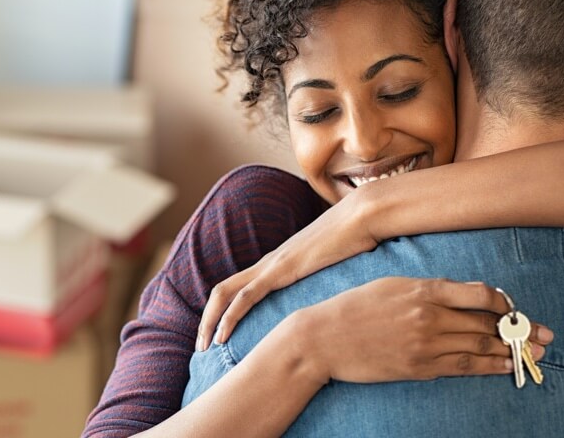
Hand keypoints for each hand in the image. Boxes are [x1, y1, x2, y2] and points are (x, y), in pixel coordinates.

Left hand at [198, 196, 378, 351]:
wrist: (362, 216)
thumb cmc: (355, 240)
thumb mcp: (336, 267)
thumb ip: (327, 281)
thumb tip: (336, 300)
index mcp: (277, 263)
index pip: (238, 288)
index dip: (222, 311)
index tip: (218, 336)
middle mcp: (268, 263)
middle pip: (222, 290)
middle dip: (206, 319)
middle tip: (200, 346)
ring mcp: (272, 265)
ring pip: (226, 293)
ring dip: (210, 321)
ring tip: (204, 346)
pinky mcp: (281, 269)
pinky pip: (246, 295)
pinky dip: (230, 316)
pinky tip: (223, 335)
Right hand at [292, 277, 553, 383]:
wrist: (323, 338)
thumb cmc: (353, 307)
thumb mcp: (390, 285)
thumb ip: (426, 289)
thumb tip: (460, 295)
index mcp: (423, 290)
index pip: (480, 294)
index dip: (504, 302)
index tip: (513, 307)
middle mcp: (430, 316)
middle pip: (487, 323)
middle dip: (520, 330)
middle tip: (545, 335)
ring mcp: (426, 344)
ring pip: (481, 347)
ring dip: (512, 351)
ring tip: (534, 353)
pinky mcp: (420, 367)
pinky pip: (463, 367)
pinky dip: (489, 367)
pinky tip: (505, 367)